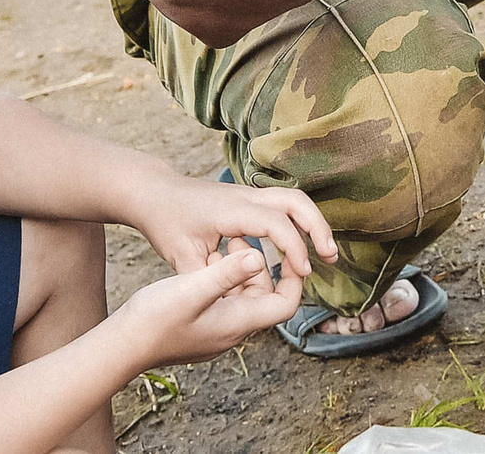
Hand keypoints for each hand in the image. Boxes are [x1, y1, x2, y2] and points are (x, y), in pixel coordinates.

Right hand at [115, 246, 301, 368]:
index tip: (286, 252)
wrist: (121, 346)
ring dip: (237, 271)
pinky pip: (224, 302)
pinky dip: (222, 281)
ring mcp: (216, 332)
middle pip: (264, 297)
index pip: (285, 304)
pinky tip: (204, 264)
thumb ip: (227, 273)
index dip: (293, 278)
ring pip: (242, 297)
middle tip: (239, 240)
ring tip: (220, 247)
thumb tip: (260, 257)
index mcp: (238, 322)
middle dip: (258, 266)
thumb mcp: (192, 288)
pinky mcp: (201, 329)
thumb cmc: (154, 319)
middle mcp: (232, 331)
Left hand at [127, 165, 335, 280]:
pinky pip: (282, 205)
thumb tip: (244, 292)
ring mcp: (248, 193)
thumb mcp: (182, 258)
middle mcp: (245, 196)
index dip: (294, 248)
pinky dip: (298, 222)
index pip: (275, 223)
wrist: (154, 193)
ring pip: (293, 199)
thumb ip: (214, 276)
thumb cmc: (166, 224)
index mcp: (230, 210)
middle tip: (330, 258)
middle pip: (295, 201)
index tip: (304, 273)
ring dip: (312, 223)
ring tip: (324, 254)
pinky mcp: (248, 198)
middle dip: (317, 228)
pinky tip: (300, 246)